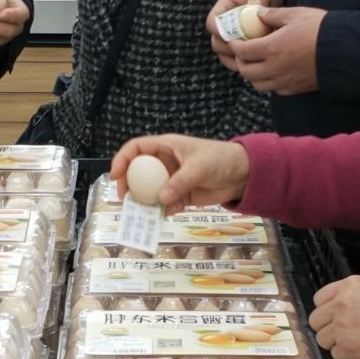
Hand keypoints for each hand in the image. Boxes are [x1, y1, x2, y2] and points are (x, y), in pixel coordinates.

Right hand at [111, 134, 249, 211]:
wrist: (243, 175)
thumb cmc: (221, 160)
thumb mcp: (200, 167)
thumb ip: (179, 182)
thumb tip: (160, 198)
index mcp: (166, 147)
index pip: (136, 148)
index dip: (122, 160)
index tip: (115, 176)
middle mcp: (164, 163)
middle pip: (137, 172)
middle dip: (128, 185)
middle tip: (125, 199)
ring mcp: (171, 180)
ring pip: (150, 191)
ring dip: (145, 201)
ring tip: (143, 212)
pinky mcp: (181, 195)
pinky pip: (165, 204)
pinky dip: (164, 209)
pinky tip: (169, 212)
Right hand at [207, 0, 283, 72]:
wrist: (271, 1)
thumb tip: (254, 11)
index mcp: (223, 8)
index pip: (212, 22)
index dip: (219, 31)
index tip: (234, 36)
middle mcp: (222, 25)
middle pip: (216, 42)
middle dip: (231, 48)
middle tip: (249, 50)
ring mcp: (228, 39)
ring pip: (224, 55)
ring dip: (238, 58)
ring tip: (255, 56)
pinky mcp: (237, 49)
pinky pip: (234, 61)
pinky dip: (244, 64)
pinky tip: (258, 61)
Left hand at [232, 5, 325, 94]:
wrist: (344, 50)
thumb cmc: (320, 29)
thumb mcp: (295, 14)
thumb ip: (272, 14)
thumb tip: (257, 13)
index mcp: (271, 48)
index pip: (242, 51)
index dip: (235, 45)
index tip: (234, 40)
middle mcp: (274, 68)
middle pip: (246, 71)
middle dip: (240, 61)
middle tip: (243, 52)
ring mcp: (284, 81)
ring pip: (258, 84)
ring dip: (253, 75)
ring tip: (257, 64)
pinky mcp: (296, 88)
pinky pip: (275, 90)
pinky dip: (269, 83)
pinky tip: (274, 73)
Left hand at [309, 276, 359, 358]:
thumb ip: (351, 295)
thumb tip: (335, 306)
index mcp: (348, 286)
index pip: (319, 299)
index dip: (326, 310)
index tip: (332, 316)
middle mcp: (340, 305)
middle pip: (316, 320)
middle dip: (326, 328)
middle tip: (341, 332)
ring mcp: (341, 327)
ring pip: (322, 339)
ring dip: (335, 343)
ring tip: (354, 342)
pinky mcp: (346, 348)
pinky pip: (336, 355)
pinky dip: (346, 356)